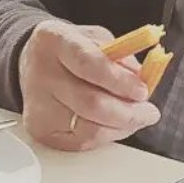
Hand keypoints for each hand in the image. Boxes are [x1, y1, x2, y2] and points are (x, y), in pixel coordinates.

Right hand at [19, 20, 159, 151]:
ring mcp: (37, 105)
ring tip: (133, 118)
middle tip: (148, 112)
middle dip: (129, 113)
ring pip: (91, 130)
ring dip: (121, 127)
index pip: (88, 63)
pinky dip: (106, 136)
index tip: (142, 91)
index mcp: (54, 40)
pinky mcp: (40, 130)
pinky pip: (83, 143)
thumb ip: (121, 57)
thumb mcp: (96, 39)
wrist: (34, 64)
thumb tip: (143, 81)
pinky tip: (111, 124)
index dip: (120, 81)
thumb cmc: (70, 51)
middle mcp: (41, 73)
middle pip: (91, 104)